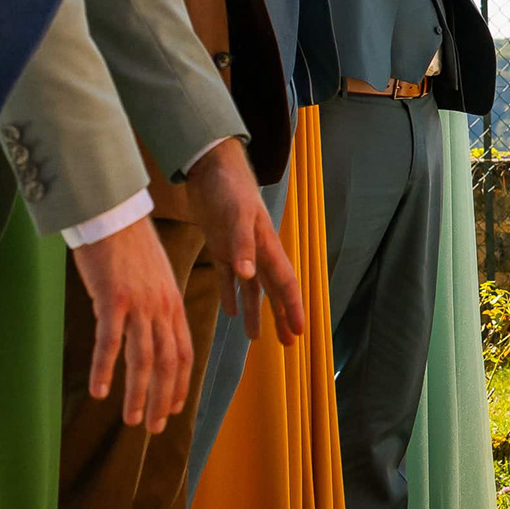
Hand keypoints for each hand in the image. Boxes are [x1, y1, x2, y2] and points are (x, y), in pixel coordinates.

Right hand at [71, 215, 193, 433]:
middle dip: (161, 399)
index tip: (172, 409)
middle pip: (167, 363)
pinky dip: (106, 369)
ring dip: (137, 393)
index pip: (184, 353)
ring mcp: (139, 305)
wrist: (114, 214)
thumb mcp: (154, 277)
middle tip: (153, 427)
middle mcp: (162, 308)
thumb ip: (156, 305)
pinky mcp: (113, 299)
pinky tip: (100, 391)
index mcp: (173, 304)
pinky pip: (110, 341)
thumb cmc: (129, 246)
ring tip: (131, 420)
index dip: (179, 384)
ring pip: (143, 358)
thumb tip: (151, 330)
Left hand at [178, 139, 301, 347]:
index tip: (300, 331)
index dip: (293, 307)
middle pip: (273, 290)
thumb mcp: (235, 215)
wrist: (209, 165)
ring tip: (255, 337)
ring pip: (252, 288)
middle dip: (282, 316)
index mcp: (266, 246)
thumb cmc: (228, 186)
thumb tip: (249, 277)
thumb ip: (242, 245)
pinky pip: (226, 277)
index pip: (285, 282)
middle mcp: (256, 251)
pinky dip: (230, 294)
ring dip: (255, 311)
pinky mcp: (220, 244)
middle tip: (289, 343)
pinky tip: (229, 311)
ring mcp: (239, 249)